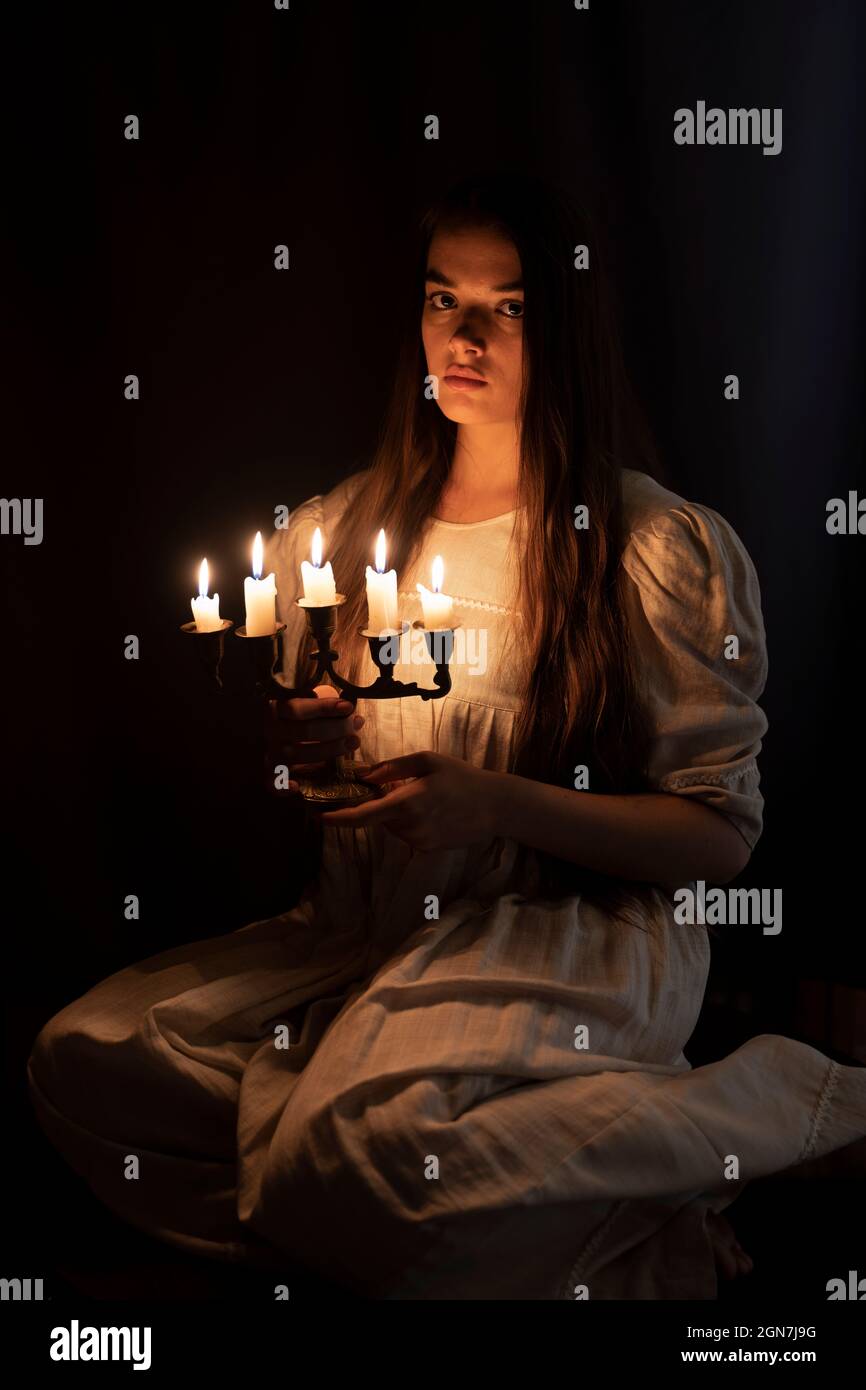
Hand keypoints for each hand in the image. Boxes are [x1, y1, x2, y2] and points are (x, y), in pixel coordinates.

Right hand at [263, 683, 364, 793]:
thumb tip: (346, 707)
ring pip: (298, 754)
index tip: (348, 707)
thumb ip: (321, 701)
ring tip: (354, 742)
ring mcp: (271, 752)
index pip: (297, 708)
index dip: (323, 708)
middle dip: (336, 728)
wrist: (284, 730)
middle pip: (304, 731)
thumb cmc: (303, 714)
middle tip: (357, 724)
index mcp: (276, 709)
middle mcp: (271, 731)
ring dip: (329, 749)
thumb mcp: (309, 701)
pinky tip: (296, 787)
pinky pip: (273, 782)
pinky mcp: (272, 772)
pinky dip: (282, 786)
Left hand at [319, 750, 502, 850]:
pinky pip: (406, 834)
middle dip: (379, 803)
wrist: (496, 806)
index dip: (338, 818)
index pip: (363, 815)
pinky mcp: (427, 849)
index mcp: (407, 802)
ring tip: (424, 797)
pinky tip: (433, 810)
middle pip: (377, 818)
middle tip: (400, 786)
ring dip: (395, 813)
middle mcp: (410, 826)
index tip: (319, 816)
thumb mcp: (427, 760)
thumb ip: (392, 768)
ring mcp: (419, 841)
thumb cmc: (462, 777)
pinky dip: (410, 822)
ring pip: (391, 826)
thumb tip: (363, 775)